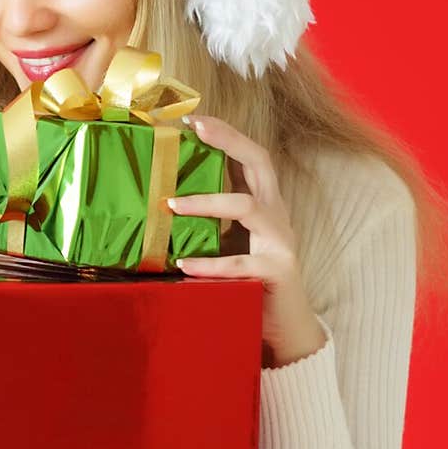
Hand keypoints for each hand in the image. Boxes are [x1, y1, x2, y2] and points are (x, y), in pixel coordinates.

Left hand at [169, 115, 326, 367]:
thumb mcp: (231, 245)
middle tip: (194, 130)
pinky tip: (183, 265)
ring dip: (207, 202)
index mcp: (266, 206)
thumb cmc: (251, 283)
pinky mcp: (275, 272)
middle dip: (228, 140)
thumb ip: (210, 224)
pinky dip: (209, 263)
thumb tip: (161, 205)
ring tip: (172, 206)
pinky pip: (238, 264)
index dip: (228, 134)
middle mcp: (277, 216)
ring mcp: (280, 243)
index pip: (252, 157)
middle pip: (259, 163)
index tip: (195, 119)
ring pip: (247, 207)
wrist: (286, 330)